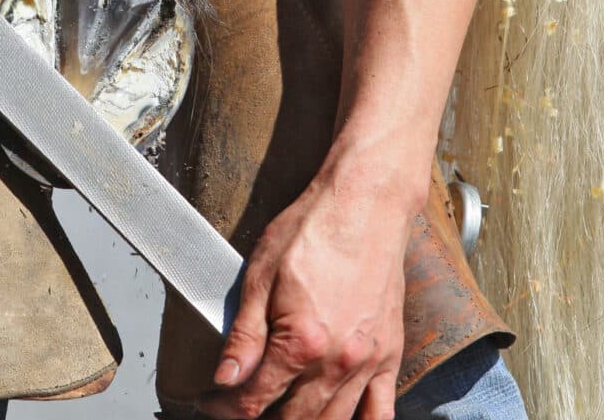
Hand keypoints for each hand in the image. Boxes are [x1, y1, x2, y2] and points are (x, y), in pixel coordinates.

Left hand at [197, 169, 420, 419]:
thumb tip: (225, 379)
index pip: (254, 399)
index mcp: (301, 343)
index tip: (213, 402)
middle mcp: (338, 361)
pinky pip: (381, 409)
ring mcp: (369, 361)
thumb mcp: (260, 276)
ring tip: (281, 414)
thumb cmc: (313, 230)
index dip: (226, 408)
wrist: (365, 205)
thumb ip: (244, 336)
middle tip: (241, 408)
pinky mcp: (391, 352)